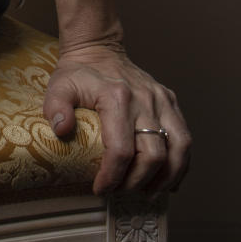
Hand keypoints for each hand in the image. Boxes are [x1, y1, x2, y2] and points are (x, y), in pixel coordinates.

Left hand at [43, 42, 190, 194]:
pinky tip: (169, 180)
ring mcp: (161, 99)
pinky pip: (184, 137)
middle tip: (122, 191)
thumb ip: (56, 108)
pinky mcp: (170, 101)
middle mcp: (144, 99)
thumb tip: (62, 131)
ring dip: (166, 177)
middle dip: (137, 182)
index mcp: (116, 97)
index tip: (100, 188)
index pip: (121, 149)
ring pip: (178, 148)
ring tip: (148, 192)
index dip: (112, 176)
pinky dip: (181, 163)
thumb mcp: (59, 86)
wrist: (98, 49)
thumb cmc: (78, 73)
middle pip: (153, 154)